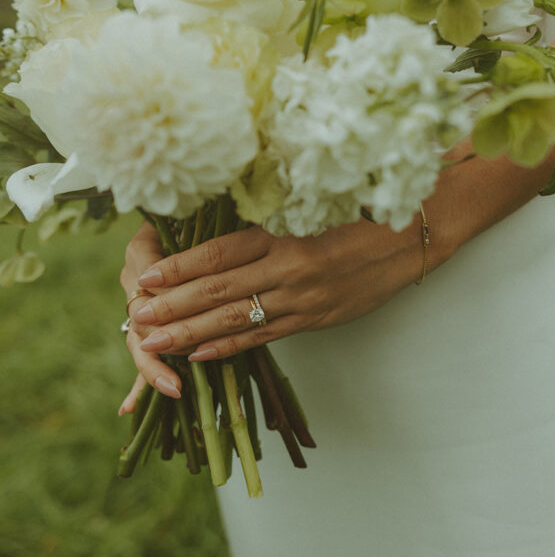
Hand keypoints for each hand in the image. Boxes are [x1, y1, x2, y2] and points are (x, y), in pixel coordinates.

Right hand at [118, 222, 181, 411]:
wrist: (187, 225)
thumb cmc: (195, 218)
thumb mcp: (192, 217)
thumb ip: (193, 226)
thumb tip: (203, 220)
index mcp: (142, 251)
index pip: (147, 280)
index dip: (162, 299)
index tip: (174, 313)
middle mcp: (135, 281)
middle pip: (141, 317)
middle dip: (159, 344)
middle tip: (178, 366)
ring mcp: (137, 306)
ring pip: (139, 340)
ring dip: (153, 368)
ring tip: (172, 388)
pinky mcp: (147, 326)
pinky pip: (141, 355)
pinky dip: (141, 382)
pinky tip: (128, 409)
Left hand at [130, 216, 424, 361]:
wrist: (417, 233)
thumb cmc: (364, 208)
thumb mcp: (314, 202)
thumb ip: (271, 216)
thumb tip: (219, 223)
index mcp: (286, 232)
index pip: (222, 252)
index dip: (182, 266)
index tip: (148, 275)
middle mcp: (291, 267)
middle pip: (221, 290)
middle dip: (174, 306)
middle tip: (136, 317)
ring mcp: (305, 298)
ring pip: (239, 319)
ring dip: (193, 332)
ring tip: (156, 342)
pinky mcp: (318, 318)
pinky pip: (267, 335)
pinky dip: (232, 345)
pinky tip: (203, 353)